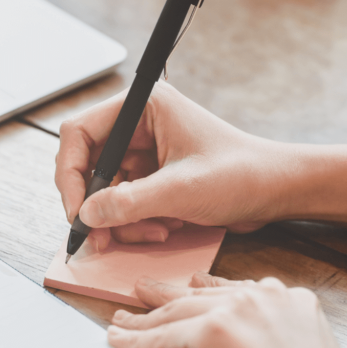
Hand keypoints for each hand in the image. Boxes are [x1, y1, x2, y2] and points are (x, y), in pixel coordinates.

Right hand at [55, 82, 295, 250]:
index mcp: (144, 107)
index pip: (79, 133)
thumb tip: (86, 216)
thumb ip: (129, 203)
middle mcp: (139, 126)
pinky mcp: (154, 177)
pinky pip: (125, 204)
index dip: (70, 175)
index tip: (77, 213)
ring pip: (105, 192)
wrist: (277, 191)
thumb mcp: (181, 191)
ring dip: (122, 220)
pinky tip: (165, 228)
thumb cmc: (241, 175)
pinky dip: (136, 223)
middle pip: (88, 167)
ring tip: (155, 232)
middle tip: (99, 240)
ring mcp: (145, 153)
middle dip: (96, 206)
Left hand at [107, 273, 346, 347]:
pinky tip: (119, 338)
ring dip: (145, 316)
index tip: (194, 286)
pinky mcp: (212, 331)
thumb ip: (283, 339)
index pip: (239, 290)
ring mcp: (236, 310)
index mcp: (293, 300)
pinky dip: (137, 339)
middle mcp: (264, 295)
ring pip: (178, 311)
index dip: (210, 291)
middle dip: (170, 295)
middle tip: (146, 291)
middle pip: (202, 296)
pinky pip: (164, 336)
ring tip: (124, 316)